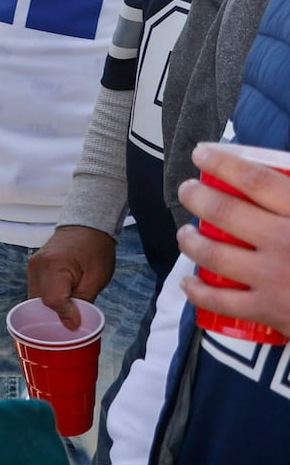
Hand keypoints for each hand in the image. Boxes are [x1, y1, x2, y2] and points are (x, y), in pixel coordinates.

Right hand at [28, 225, 118, 330]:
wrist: (85, 227)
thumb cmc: (95, 249)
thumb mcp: (97, 278)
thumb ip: (83, 301)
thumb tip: (72, 324)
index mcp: (55, 265)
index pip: (52, 300)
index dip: (65, 314)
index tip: (76, 324)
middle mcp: (37, 266)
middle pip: (40, 302)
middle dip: (55, 314)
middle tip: (73, 319)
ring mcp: (32, 267)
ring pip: (34, 299)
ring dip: (50, 308)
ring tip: (68, 310)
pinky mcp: (32, 269)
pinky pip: (35, 291)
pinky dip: (46, 299)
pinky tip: (60, 301)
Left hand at [178, 142, 289, 336]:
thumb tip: (288, 170)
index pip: (255, 179)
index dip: (222, 162)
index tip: (202, 154)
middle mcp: (286, 242)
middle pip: (224, 211)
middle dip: (196, 196)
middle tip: (188, 190)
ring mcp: (274, 277)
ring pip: (213, 253)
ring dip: (190, 240)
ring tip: (186, 232)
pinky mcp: (269, 310)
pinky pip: (219, 300)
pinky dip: (197, 289)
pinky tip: (189, 281)